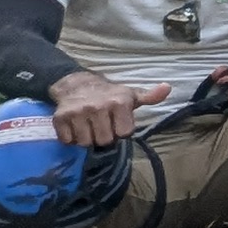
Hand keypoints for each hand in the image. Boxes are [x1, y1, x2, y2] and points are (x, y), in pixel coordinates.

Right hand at [47, 70, 166, 147]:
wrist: (77, 84)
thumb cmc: (109, 94)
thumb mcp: (131, 94)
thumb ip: (150, 96)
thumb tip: (167, 88)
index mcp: (119, 102)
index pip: (124, 133)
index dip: (121, 130)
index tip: (118, 122)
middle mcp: (98, 106)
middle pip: (104, 141)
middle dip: (104, 136)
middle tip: (102, 125)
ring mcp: (77, 112)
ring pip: (85, 143)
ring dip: (87, 138)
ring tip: (89, 126)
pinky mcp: (60, 118)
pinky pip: (67, 141)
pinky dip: (70, 138)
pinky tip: (75, 127)